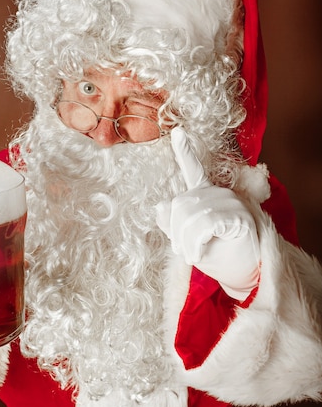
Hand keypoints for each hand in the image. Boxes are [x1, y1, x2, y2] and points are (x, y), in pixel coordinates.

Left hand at [156, 127, 259, 299]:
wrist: (246, 274)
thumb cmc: (219, 256)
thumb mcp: (189, 240)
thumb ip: (174, 223)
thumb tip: (159, 206)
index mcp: (207, 194)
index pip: (194, 169)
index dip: (184, 151)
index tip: (177, 132)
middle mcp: (219, 192)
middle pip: (180, 204)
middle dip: (175, 232)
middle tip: (184, 252)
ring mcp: (231, 202)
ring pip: (190, 216)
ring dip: (185, 242)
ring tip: (192, 255)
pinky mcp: (238, 215)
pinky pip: (204, 225)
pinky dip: (195, 244)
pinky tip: (199, 254)